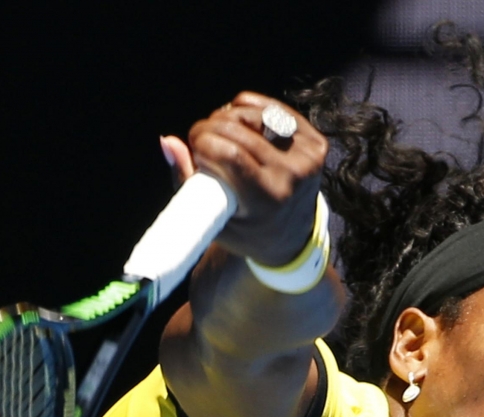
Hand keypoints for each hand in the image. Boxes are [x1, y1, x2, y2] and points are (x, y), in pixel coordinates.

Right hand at [161, 92, 326, 265]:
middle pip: (239, 129)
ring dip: (228, 116)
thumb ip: (186, 181)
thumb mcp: (213, 220)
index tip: (194, 147)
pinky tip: (240, 124)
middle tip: (200, 139)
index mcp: (269, 200)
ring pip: (256, 114)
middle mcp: (294, 176)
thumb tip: (167, 141)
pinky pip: (274, 109)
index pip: (230, 153)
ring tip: (219, 133)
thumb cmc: (246, 232)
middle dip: (210, 127)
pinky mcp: (316, 144)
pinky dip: (250, 110)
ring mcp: (309, 158)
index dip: (203, 141)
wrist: (293, 240)